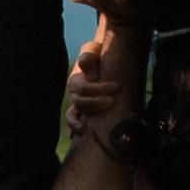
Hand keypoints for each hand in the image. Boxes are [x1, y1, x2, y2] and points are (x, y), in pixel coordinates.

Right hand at [65, 14, 146, 138]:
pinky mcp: (83, 113)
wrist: (101, 60)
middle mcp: (75, 94)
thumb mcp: (93, 52)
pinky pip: (74, 122)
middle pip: (80, 102)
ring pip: (73, 115)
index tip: (116, 87)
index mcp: (76, 80)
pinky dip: (73, 129)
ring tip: (84, 130)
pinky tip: (74, 137)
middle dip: (95, 103)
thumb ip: (89, 58)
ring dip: (76, 123)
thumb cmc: (98, 55)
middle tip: (112, 102)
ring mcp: (78, 105)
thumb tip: (89, 71)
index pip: (85, 88)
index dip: (100, 89)